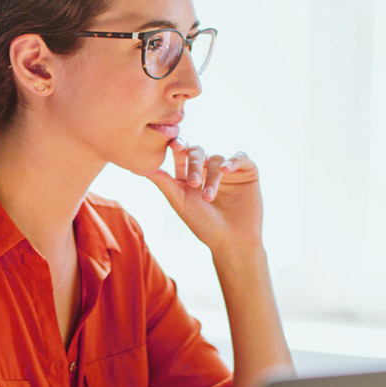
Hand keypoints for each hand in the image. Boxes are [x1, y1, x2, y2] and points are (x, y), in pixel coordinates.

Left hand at [146, 139, 262, 259]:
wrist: (232, 242)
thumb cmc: (204, 225)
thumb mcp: (180, 202)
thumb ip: (164, 183)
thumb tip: (138, 166)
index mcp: (188, 175)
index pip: (181, 154)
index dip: (177, 145)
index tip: (174, 144)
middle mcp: (207, 169)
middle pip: (197, 152)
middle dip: (194, 164)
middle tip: (193, 183)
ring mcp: (228, 170)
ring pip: (216, 159)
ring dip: (212, 177)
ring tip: (209, 197)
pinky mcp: (247, 172)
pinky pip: (240, 157)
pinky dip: (233, 160)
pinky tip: (226, 169)